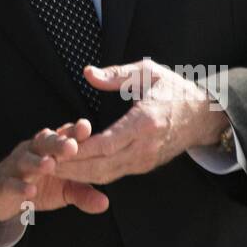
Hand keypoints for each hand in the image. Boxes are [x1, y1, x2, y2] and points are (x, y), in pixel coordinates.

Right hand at [0, 119, 108, 243]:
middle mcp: (32, 152)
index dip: (72, 131)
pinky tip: (30, 191)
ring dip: (38, 162)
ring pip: (26, 160)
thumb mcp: (63, 191)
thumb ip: (83, 194)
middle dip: (57, 143)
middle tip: (71, 146)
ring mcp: (16, 167)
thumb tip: (105, 203)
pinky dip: (20, 187)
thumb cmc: (37, 186)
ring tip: (50, 165)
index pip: (62, 136)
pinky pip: (11, 183)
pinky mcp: (3, 184)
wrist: (1, 195)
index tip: (85, 128)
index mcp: (48, 149)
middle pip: (44, 143)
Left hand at [51, 60, 230, 185]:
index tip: (55, 148)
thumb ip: (117, 74)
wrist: (204, 115)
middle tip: (43, 164)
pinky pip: (114, 173)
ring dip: (77, 174)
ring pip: (106, 174)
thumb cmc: (175, 89)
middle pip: (102, 166)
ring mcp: (145, 160)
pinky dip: (90, 173)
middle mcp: (145, 147)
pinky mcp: (144, 165)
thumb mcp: (148, 72)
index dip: (79, 150)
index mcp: (145, 123)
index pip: (107, 143)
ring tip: (50, 168)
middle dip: (71, 168)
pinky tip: (71, 167)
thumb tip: (88, 73)